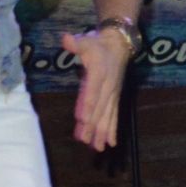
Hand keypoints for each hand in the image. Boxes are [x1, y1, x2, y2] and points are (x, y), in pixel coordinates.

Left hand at [62, 26, 134, 149]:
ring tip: (96, 147)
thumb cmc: (98, 43)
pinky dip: (112, 129)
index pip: (93, 90)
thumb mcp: (87, 40)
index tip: (83, 119)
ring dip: (102, 131)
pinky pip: (114, 115)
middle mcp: (108, 86)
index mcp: (99, 72)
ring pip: (107, 115)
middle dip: (92, 124)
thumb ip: (76, 43)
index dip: (88, 104)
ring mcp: (113, 94)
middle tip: (84, 139)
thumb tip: (66, 38)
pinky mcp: (115, 98)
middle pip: (100, 107)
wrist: (120, 45)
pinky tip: (110, 143)